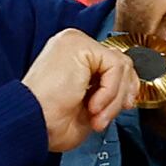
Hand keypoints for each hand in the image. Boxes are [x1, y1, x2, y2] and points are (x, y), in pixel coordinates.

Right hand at [21, 26, 140, 155]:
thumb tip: (131, 89)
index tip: (120, 108)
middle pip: (123, 63)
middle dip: (122, 94)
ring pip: (122, 67)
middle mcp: (74, 44)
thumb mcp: (91, 104)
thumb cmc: (53, 121)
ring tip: (95, 114)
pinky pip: (115, 67)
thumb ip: (110, 90)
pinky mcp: (79, 45)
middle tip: (104, 116)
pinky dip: (109, 92)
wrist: (34, 124)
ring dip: (113, 99)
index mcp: (74, 57)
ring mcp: (75, 41)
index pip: (115, 65)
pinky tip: (92, 105)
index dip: (125, 89)